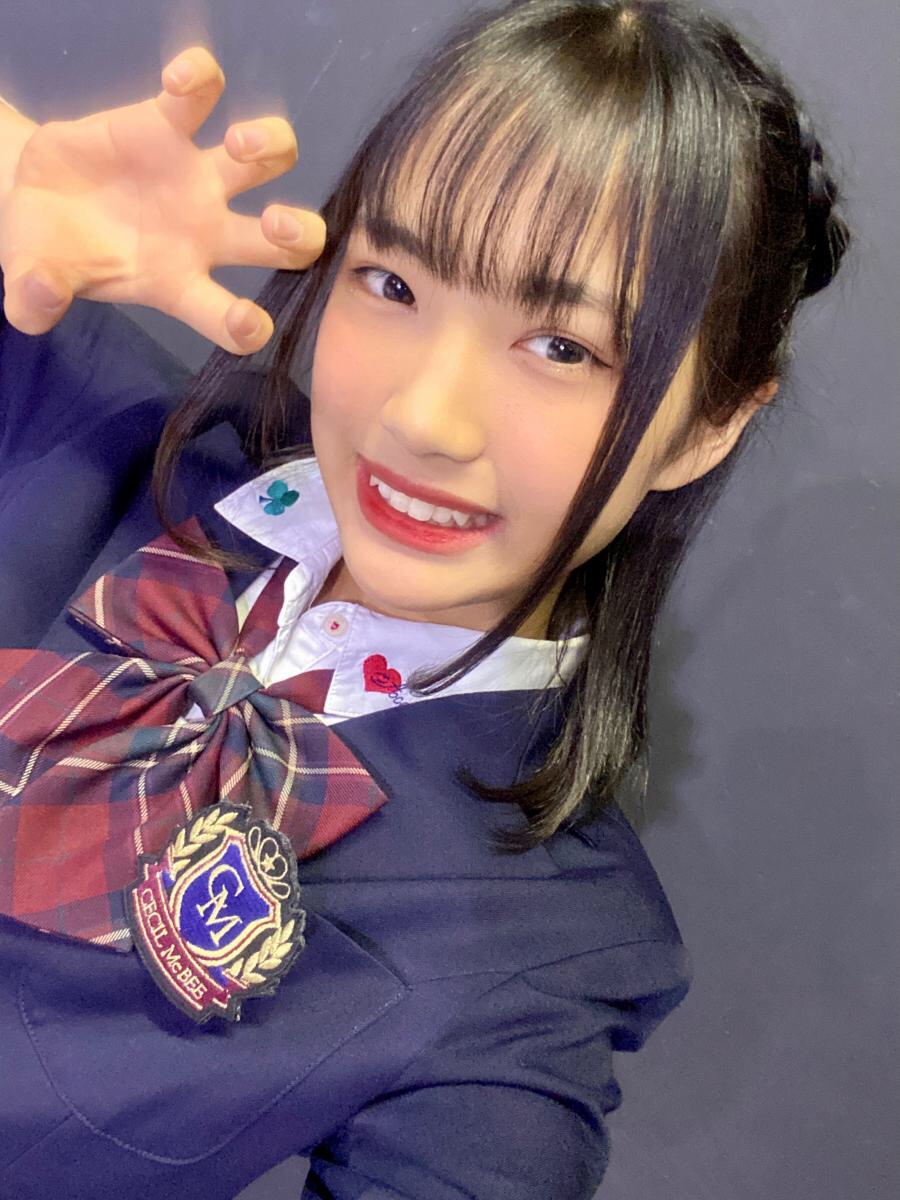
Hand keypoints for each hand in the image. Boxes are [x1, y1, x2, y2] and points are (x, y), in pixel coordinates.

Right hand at [0, 46, 324, 353]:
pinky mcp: (169, 123)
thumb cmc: (51, 250)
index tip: (249, 320)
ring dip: (271, 148)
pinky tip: (178, 83)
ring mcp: (195, 176)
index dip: (248, 328)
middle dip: (299, 233)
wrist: (34, 196)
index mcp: (179, 284)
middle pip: (286, 241)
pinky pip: (203, 93)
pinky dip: (201, 78)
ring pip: (272, 159)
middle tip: (275, 222)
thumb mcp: (35, 280)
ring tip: (235, 144)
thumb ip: (36, 298)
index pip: (228, 320)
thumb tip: (34, 300)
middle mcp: (206, 233)